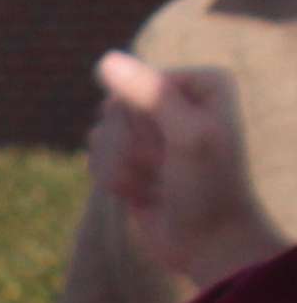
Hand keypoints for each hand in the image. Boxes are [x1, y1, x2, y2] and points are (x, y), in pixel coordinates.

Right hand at [93, 49, 288, 294]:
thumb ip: (148, 94)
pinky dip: (113, 181)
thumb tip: (104, 60)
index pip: (136, 84)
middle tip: (166, 168)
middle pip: (115, 110)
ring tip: (156, 184)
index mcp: (202, 83)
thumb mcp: (186, 135)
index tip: (178, 146)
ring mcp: (152, 129)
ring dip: (121, 168)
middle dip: (131, 147)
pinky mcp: (131, 156)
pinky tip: (142, 194)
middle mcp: (176, 100)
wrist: (207, 241)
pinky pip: (94, 157)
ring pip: (99, 135)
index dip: (145, 121)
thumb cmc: (208, 187)